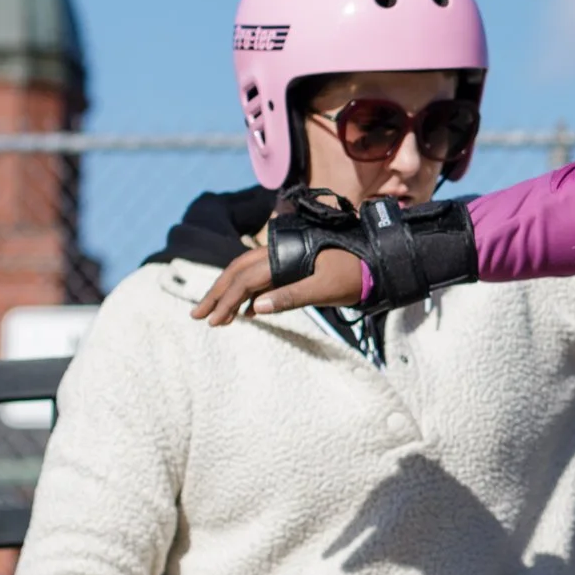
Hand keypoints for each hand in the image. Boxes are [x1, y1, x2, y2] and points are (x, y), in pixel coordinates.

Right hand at [191, 243, 362, 325]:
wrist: (377, 261)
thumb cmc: (355, 275)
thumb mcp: (325, 289)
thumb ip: (291, 297)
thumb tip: (254, 308)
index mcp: (284, 256)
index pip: (245, 280)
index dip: (225, 300)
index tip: (212, 321)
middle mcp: (279, 252)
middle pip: (237, 271)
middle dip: (216, 293)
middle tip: (197, 316)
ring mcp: (284, 257)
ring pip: (246, 273)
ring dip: (228, 293)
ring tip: (215, 317)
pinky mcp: (292, 265)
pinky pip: (261, 277)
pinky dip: (247, 294)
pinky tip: (244, 313)